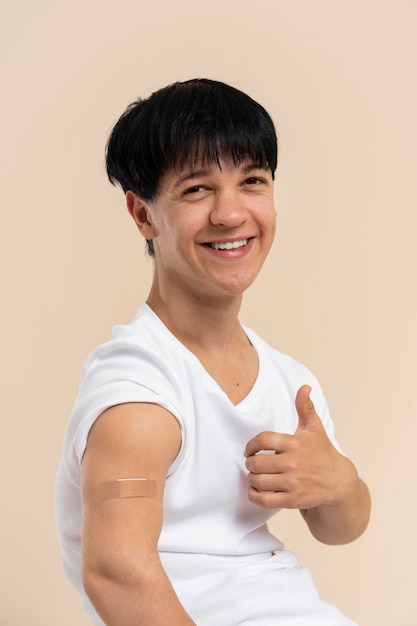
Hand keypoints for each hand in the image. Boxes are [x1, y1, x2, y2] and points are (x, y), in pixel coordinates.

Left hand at [244, 385, 356, 509]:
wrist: (339, 481)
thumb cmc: (322, 452)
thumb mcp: (314, 428)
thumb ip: (305, 408)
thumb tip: (304, 387)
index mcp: (295, 443)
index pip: (262, 440)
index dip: (251, 444)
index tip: (249, 450)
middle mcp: (293, 463)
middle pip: (257, 462)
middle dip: (250, 463)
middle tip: (252, 463)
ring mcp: (293, 483)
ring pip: (258, 481)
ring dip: (251, 479)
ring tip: (254, 476)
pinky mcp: (294, 499)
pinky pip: (265, 499)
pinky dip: (254, 496)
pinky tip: (256, 491)